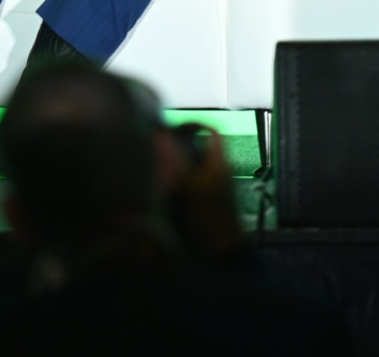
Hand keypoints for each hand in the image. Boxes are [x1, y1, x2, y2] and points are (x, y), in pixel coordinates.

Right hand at [161, 122, 244, 265]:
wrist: (221, 254)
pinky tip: (164, 190)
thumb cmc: (207, 217)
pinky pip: (193, 181)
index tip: (172, 127)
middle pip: (199, 147)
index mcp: (218, 162)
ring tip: (157, 167)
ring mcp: (216, 186)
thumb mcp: (187, 185)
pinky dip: (180, 180)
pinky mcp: (210, 201)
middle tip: (157, 147)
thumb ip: (173, 160)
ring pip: (195, 164)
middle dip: (178, 145)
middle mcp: (219, 171)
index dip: (193, 123)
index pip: (211, 130)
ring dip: (177, 163)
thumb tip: (159, 136)